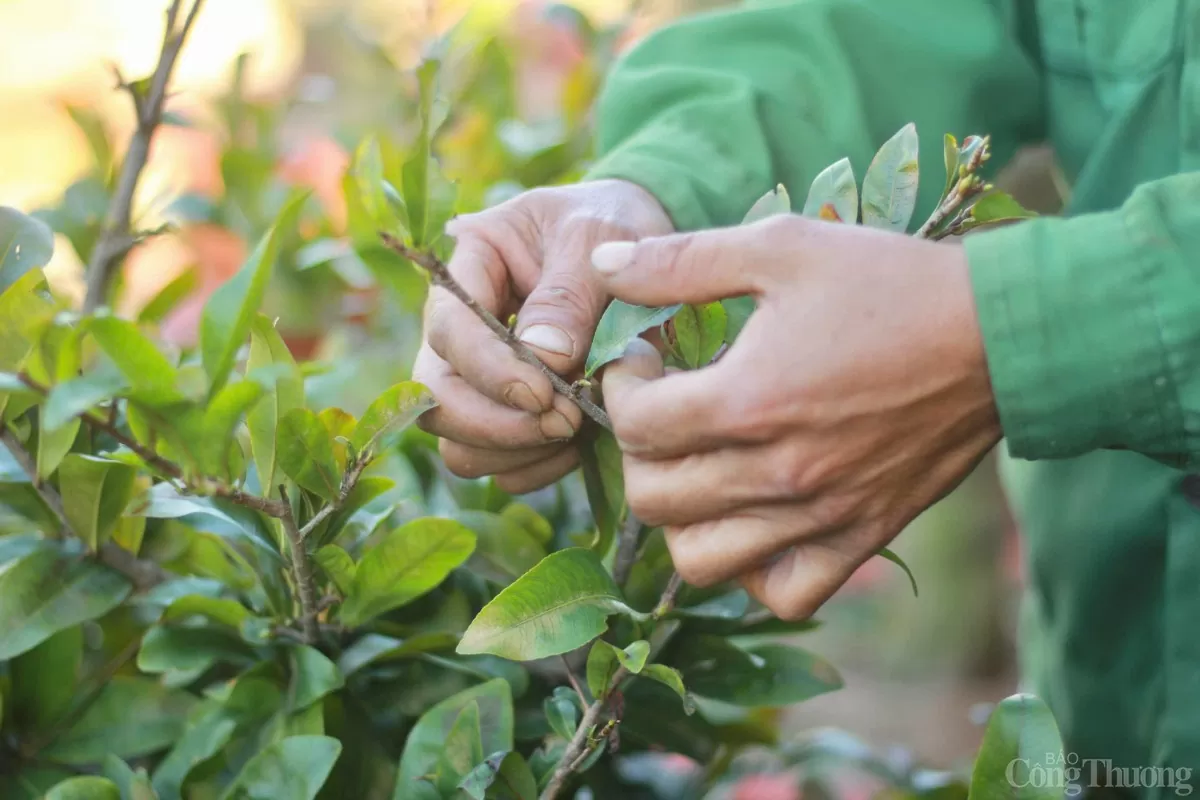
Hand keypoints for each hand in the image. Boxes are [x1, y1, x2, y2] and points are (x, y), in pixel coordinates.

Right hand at [414, 180, 673, 492]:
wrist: (639, 243)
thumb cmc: (614, 225)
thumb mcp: (598, 240)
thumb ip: (570, 296)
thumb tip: (545, 361)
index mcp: (470, 266)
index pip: (449, 330)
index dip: (489, 372)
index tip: (544, 393)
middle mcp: (462, 329)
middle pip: (437, 399)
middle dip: (497, 423)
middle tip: (567, 422)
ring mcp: (480, 378)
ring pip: (460, 444)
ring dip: (517, 451)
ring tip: (579, 428)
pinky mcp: (509, 415)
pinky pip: (501, 468)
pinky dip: (538, 467)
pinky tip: (581, 443)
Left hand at [595, 216, 1000, 618]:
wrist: (997, 335)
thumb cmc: (889, 283)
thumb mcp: (781, 248)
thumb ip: (680, 262)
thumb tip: (600, 267)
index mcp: (748, 401)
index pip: (636, 425)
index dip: (622, 387)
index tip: (645, 359)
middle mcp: (777, 473)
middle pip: (653, 498)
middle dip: (638, 450)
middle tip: (661, 410)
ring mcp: (820, 516)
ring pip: (701, 561)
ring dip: (681, 516)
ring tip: (697, 467)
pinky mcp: (861, 537)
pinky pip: (781, 592)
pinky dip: (751, 569)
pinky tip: (751, 517)